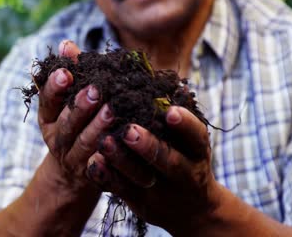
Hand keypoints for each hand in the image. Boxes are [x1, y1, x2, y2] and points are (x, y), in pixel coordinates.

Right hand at [37, 40, 113, 198]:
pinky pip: (100, 165)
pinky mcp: (90, 174)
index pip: (47, 101)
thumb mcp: (65, 102)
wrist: (71, 173)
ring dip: (97, 127)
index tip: (65, 72)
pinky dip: (109, 154)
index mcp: (49, 117)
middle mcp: (57, 138)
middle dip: (80, 106)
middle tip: (95, 89)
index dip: (54, 87)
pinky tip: (121, 141)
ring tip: (112, 110)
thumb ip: (69, 74)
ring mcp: (72, 158)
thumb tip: (66, 44)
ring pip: (84, 143)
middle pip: (67, 122)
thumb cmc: (74, 125)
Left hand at [87, 106, 222, 234]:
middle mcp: (184, 173)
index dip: (185, 124)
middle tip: (129, 130)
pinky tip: (93, 162)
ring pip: (140, 176)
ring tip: (104, 142)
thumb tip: (167, 81)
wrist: (192, 210)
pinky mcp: (140, 201)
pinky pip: (121, 189)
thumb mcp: (191, 141)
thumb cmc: (187, 159)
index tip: (171, 111)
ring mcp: (161, 190)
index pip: (196, 136)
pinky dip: (107, 176)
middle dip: (148, 146)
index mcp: (198, 151)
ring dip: (121, 160)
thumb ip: (179, 116)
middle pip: (167, 160)